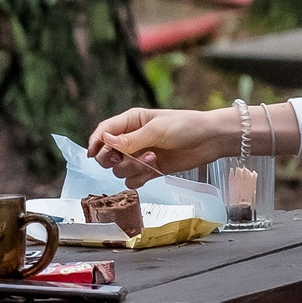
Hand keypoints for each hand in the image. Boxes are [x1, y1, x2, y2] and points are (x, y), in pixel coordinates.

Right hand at [87, 107, 230, 183]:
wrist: (209, 140)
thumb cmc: (185, 126)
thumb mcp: (155, 131)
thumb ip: (129, 140)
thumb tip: (105, 141)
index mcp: (131, 121)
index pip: (104, 131)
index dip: (95, 142)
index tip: (92, 154)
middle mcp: (132, 139)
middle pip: (106, 154)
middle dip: (113, 159)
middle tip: (125, 157)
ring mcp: (140, 156)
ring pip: (119, 169)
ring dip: (132, 168)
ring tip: (152, 159)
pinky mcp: (150, 170)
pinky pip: (132, 181)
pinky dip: (140, 178)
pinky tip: (154, 170)